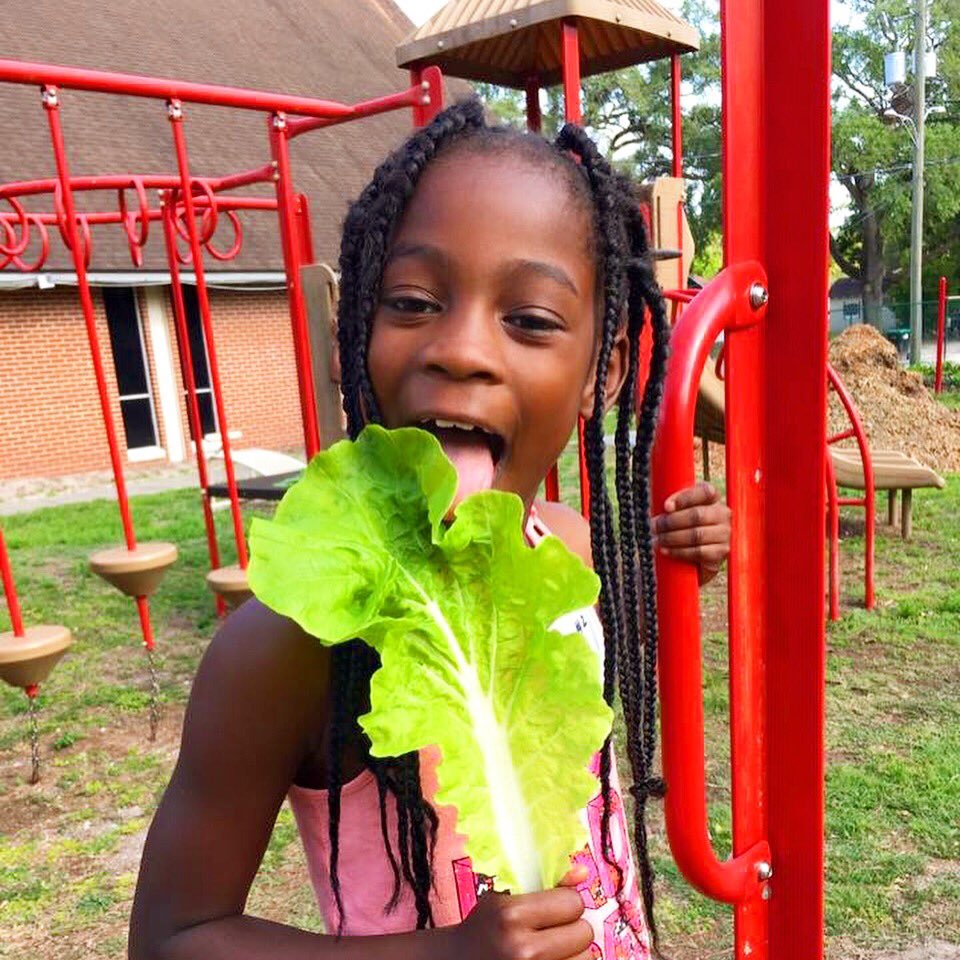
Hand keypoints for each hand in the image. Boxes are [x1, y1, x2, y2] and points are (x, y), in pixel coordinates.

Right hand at [451, 876, 593, 959]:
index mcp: (512, 916)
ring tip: (552, 948)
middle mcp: (523, 949)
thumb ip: (546, 886)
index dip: (566, 902)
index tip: (555, 907)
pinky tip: (551, 959)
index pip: (572, 902)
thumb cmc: (485, 927)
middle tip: (553, 930)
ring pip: (586, 958)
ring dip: (574, 952)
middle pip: (584, 933)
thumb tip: (583, 872)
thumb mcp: (504, 898)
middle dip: (573, 928)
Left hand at [653, 482, 730, 584]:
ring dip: (672, 538)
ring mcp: (725, 533)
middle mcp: (723, 514)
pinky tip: (666, 550)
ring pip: (696, 534)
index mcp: (713, 498)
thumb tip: (666, 507)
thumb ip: (671, 504)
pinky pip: (699, 551)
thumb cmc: (681, 526)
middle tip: (654, 527)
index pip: (705, 492)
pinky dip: (679, 551)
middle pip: (697, 515)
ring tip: (656, 540)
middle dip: (671, 521)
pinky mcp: (721, 552)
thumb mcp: (676, 511)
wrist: (693, 555)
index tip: (666, 507)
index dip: (684, 498)